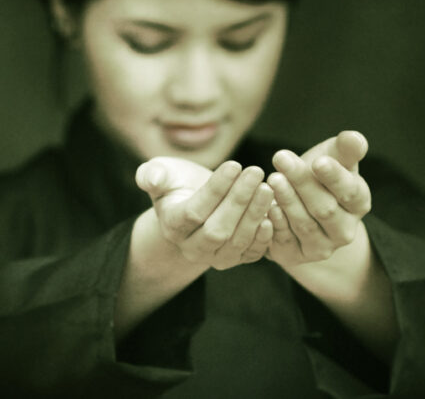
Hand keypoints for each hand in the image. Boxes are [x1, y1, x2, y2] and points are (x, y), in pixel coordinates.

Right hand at [135, 157, 273, 269]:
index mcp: (171, 226)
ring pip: (236, 242)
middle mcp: (191, 248)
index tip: (234, 165)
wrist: (194, 203)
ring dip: (255, 214)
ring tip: (267, 187)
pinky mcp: (237, 259)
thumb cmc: (178, 183)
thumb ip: (152, 174)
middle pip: (217, 230)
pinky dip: (265, 236)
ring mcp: (214, 258)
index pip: (194, 212)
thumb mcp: (163, 173)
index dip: (215, 190)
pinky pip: (252, 254)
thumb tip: (150, 178)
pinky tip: (274, 212)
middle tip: (255, 172)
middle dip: (238, 201)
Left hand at [265, 131, 371, 267]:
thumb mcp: (331, 158)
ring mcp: (322, 247)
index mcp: (359, 203)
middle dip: (302, 183)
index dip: (334, 177)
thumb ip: (344, 149)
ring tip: (273, 179)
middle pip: (325, 208)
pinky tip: (266, 206)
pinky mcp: (296, 256)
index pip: (350, 191)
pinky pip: (286, 241)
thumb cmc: (316, 175)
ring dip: (287, 201)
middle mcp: (345, 230)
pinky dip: (276, 223)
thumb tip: (354, 138)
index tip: (318, 161)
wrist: (294, 204)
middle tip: (281, 159)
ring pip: (304, 224)